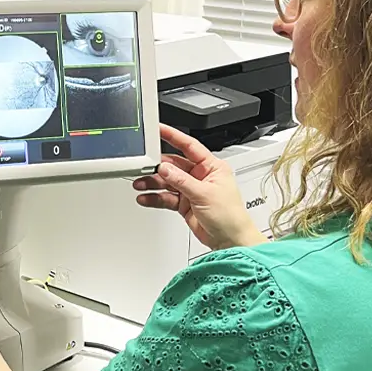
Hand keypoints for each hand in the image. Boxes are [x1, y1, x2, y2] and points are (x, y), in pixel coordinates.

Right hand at [133, 124, 266, 250]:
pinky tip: (146, 198)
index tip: (159, 129)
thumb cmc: (230, 216)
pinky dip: (155, 197)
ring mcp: (191, 190)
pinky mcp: (184, 204)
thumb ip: (182, 181)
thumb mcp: (204, 194)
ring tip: (141, 185)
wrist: (230, 241)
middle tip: (143, 167)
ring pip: (167, 182)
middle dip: (157, 167)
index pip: (189, 146)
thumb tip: (164, 168)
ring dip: (153, 183)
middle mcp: (201, 176)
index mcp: (212, 167)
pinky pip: (166, 197)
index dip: (174, 136)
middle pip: (174, 165)